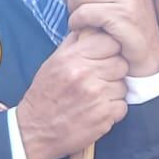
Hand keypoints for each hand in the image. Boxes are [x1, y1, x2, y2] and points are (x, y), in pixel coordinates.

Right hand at [14, 30, 127, 158]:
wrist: (34, 130)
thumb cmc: (44, 95)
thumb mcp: (52, 63)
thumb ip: (74, 44)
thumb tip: (93, 28)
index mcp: (73, 58)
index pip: (110, 42)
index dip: (109, 50)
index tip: (103, 58)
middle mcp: (85, 75)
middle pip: (121, 63)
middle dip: (113, 71)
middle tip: (99, 80)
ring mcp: (96, 97)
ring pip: (123, 86)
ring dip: (113, 92)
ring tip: (96, 97)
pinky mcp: (104, 117)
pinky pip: (123, 106)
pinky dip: (113, 110)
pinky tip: (98, 110)